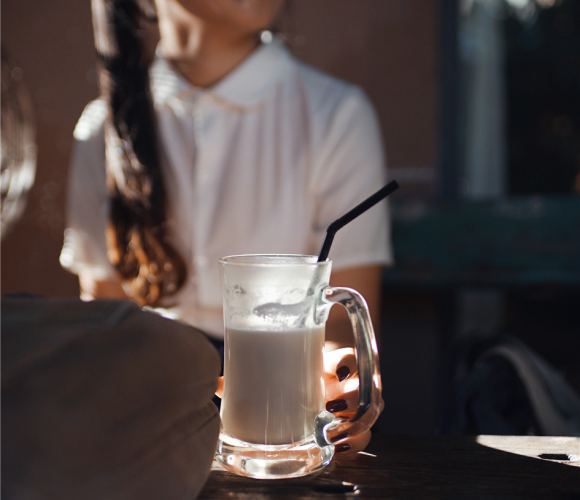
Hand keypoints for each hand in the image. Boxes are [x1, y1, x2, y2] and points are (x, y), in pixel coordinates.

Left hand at [215, 346, 378, 457]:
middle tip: (332, 406)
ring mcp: (348, 407)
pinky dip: (353, 445)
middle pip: (362, 387)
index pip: (348, 355)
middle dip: (352, 397)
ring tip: (334, 432)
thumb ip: (244, 379)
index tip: (334, 369)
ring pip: (369, 413)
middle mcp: (342, 385)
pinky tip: (337, 448)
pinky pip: (362, 438)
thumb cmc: (285, 376)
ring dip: (356, 422)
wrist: (298, 381)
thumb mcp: (269, 374)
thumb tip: (214, 383)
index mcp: (326, 365)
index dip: (346, 360)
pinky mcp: (347, 429)